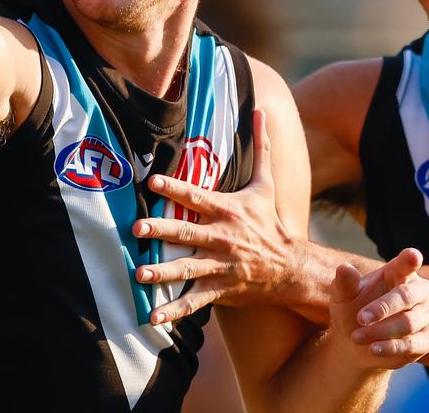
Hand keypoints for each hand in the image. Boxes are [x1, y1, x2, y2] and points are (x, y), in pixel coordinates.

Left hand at [133, 110, 293, 323]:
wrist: (290, 266)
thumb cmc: (270, 221)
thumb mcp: (266, 184)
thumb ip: (261, 147)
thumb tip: (260, 110)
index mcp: (228, 210)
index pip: (197, 196)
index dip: (175, 188)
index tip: (151, 181)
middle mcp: (223, 237)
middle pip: (188, 231)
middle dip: (162, 229)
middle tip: (137, 227)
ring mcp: (222, 265)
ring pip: (188, 268)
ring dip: (163, 272)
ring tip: (140, 273)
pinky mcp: (222, 289)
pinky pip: (195, 301)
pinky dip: (175, 311)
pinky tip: (154, 317)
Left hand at [331, 248, 428, 369]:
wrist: (354, 343)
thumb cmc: (352, 309)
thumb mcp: (343, 296)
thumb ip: (345, 282)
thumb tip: (344, 268)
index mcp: (400, 272)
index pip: (407, 263)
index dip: (411, 259)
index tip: (413, 256)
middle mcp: (418, 291)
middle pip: (408, 295)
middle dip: (383, 307)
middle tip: (360, 318)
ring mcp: (425, 315)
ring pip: (408, 322)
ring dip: (380, 330)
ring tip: (356, 337)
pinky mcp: (426, 340)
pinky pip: (413, 344)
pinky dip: (391, 347)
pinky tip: (373, 348)